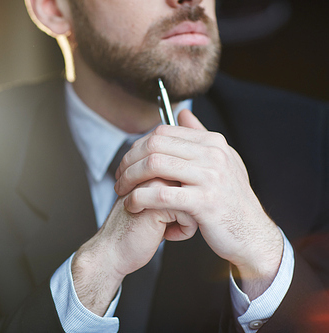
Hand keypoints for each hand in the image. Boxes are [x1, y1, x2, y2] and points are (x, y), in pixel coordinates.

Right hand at [71, 178, 188, 315]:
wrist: (111, 251)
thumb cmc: (132, 231)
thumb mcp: (151, 202)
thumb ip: (169, 189)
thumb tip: (197, 188)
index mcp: (152, 171)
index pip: (188, 183)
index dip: (182, 203)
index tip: (162, 214)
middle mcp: (154, 174)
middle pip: (193, 191)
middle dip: (186, 211)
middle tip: (164, 223)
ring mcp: (156, 187)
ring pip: (195, 203)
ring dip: (184, 222)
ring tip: (164, 228)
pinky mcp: (160, 205)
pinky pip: (191, 217)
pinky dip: (183, 232)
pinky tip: (163, 235)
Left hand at [115, 109, 283, 298]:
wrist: (251, 235)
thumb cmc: (230, 201)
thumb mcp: (222, 162)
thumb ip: (200, 137)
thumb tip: (182, 114)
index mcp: (213, 142)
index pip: (162, 132)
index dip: (137, 147)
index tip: (126, 163)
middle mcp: (213, 154)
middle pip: (154, 145)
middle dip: (129, 161)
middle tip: (118, 178)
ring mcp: (211, 177)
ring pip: (154, 165)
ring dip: (129, 178)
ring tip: (121, 191)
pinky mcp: (205, 203)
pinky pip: (161, 195)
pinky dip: (139, 198)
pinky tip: (132, 205)